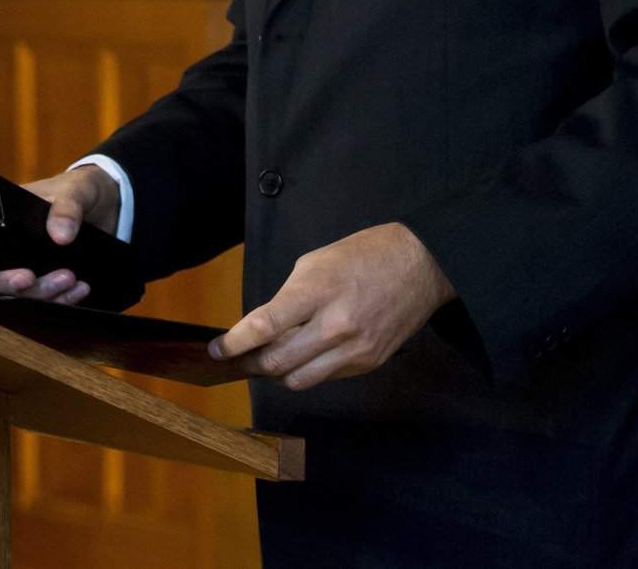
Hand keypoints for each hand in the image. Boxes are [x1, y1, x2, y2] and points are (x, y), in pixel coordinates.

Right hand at [0, 164, 120, 304]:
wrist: (104, 205)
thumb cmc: (78, 190)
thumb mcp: (75, 191)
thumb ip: (67, 207)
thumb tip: (60, 235)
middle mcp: (2, 247)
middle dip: (6, 286)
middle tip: (31, 279)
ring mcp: (20, 267)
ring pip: (12, 296)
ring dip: (38, 296)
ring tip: (70, 280)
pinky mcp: (42, 283)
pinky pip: (40, 303)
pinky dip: (58, 301)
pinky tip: (78, 290)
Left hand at [211, 223, 455, 389]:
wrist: (420, 265)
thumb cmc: (362, 255)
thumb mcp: (314, 263)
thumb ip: (287, 298)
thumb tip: (264, 329)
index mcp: (317, 292)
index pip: (264, 327)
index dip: (234, 343)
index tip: (217, 350)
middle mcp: (335, 326)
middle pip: (277, 363)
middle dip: (250, 363)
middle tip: (238, 358)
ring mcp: (354, 350)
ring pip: (298, 381)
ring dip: (276, 374)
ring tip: (269, 359)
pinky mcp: (369, 364)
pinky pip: (325, 378)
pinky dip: (307, 370)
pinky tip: (305, 355)